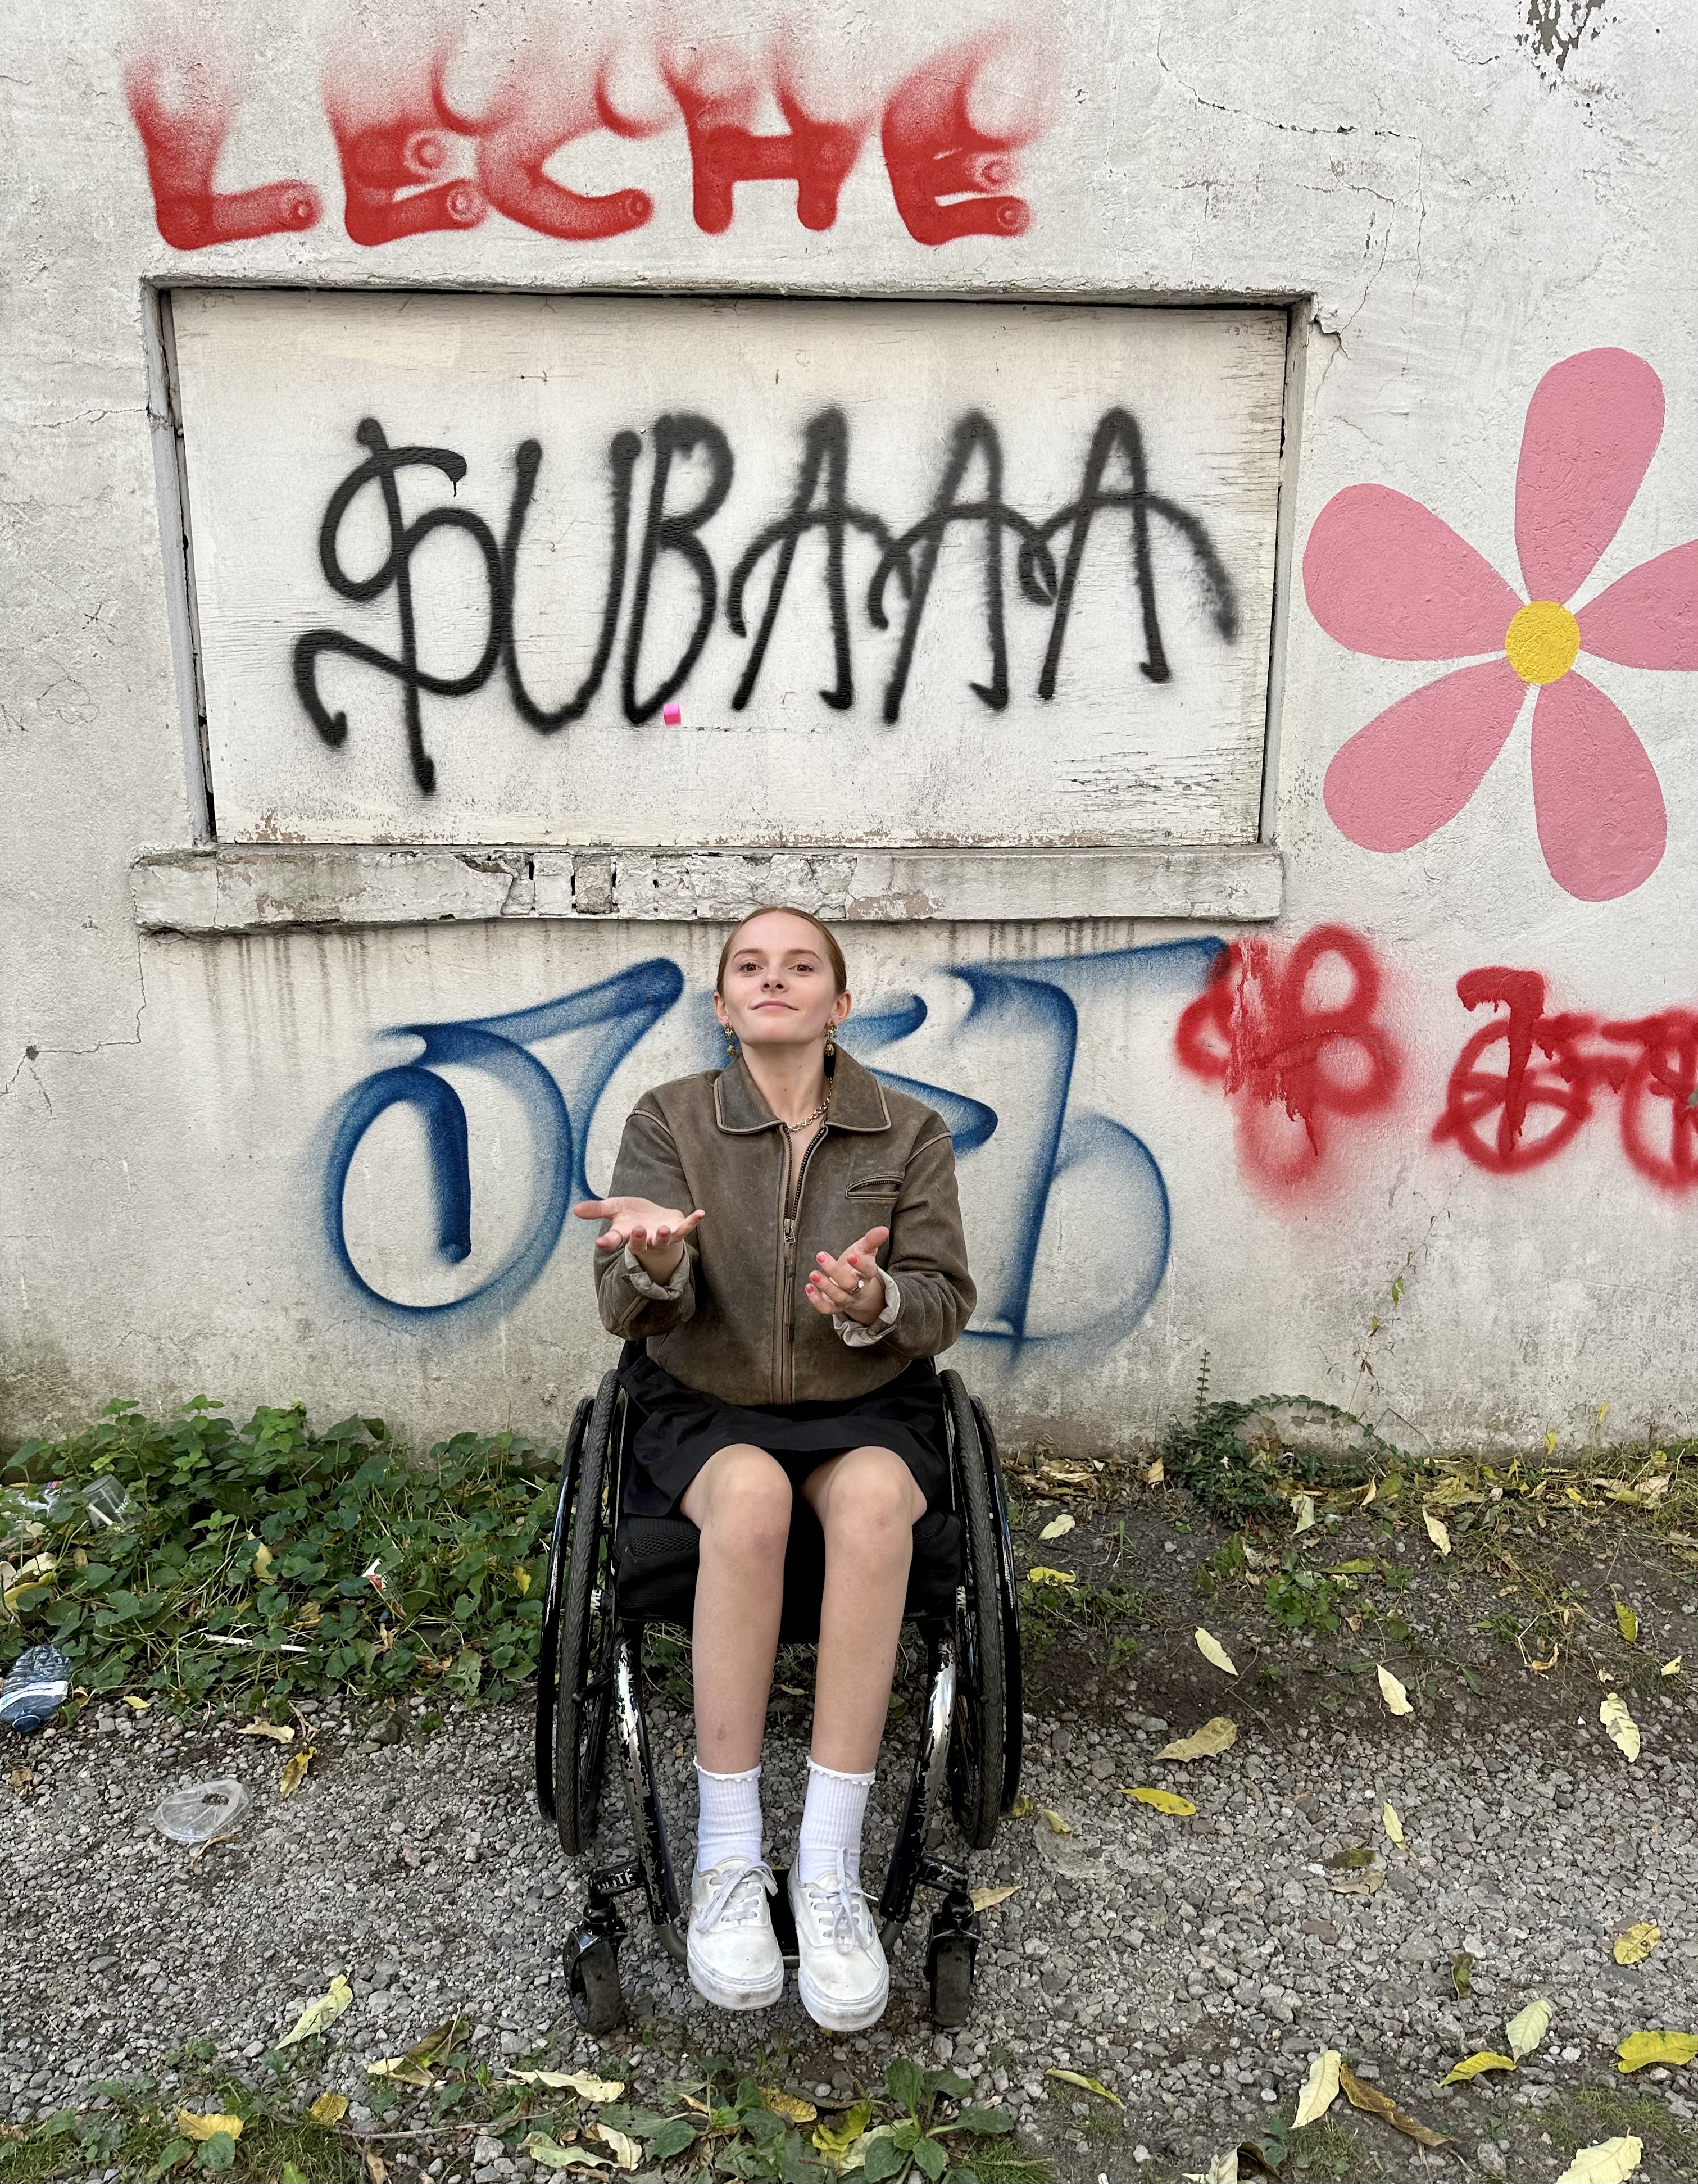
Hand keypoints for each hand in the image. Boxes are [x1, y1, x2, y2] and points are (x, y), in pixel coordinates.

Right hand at [573, 1196, 704, 1283]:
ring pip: (662, 1241)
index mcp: (625, 1235)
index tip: (600, 1243)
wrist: (656, 1220)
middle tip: (636, 1231)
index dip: (608, 1242)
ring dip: (663, 1236)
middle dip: (638, 1239)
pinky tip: (701, 1213)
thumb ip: (597, 1210)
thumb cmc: (633, 1216)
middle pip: (639, 1243)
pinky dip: (693, 1222)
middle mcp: (643, 1240)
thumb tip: (575, 1210)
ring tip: (663, 1230)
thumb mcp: (614, 1209)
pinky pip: (685, 1229)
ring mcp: (661, 1238)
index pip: (614, 1240)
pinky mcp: (677, 1231)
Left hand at [804, 1226, 889, 1325]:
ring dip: (824, 1286)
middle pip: (849, 1283)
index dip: (861, 1264)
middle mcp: (858, 1288)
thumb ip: (872, 1240)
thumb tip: (883, 1229)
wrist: (857, 1289)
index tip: (852, 1256)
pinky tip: (809, 1287)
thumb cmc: (859, 1266)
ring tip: (813, 1274)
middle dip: (835, 1271)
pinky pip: (826, 1308)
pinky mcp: (834, 1306)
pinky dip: (816, 1300)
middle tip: (821, 1256)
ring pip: (837, 1296)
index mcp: (867, 1274)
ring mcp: (846, 1299)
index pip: (868, 1270)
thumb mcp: (865, 1250)